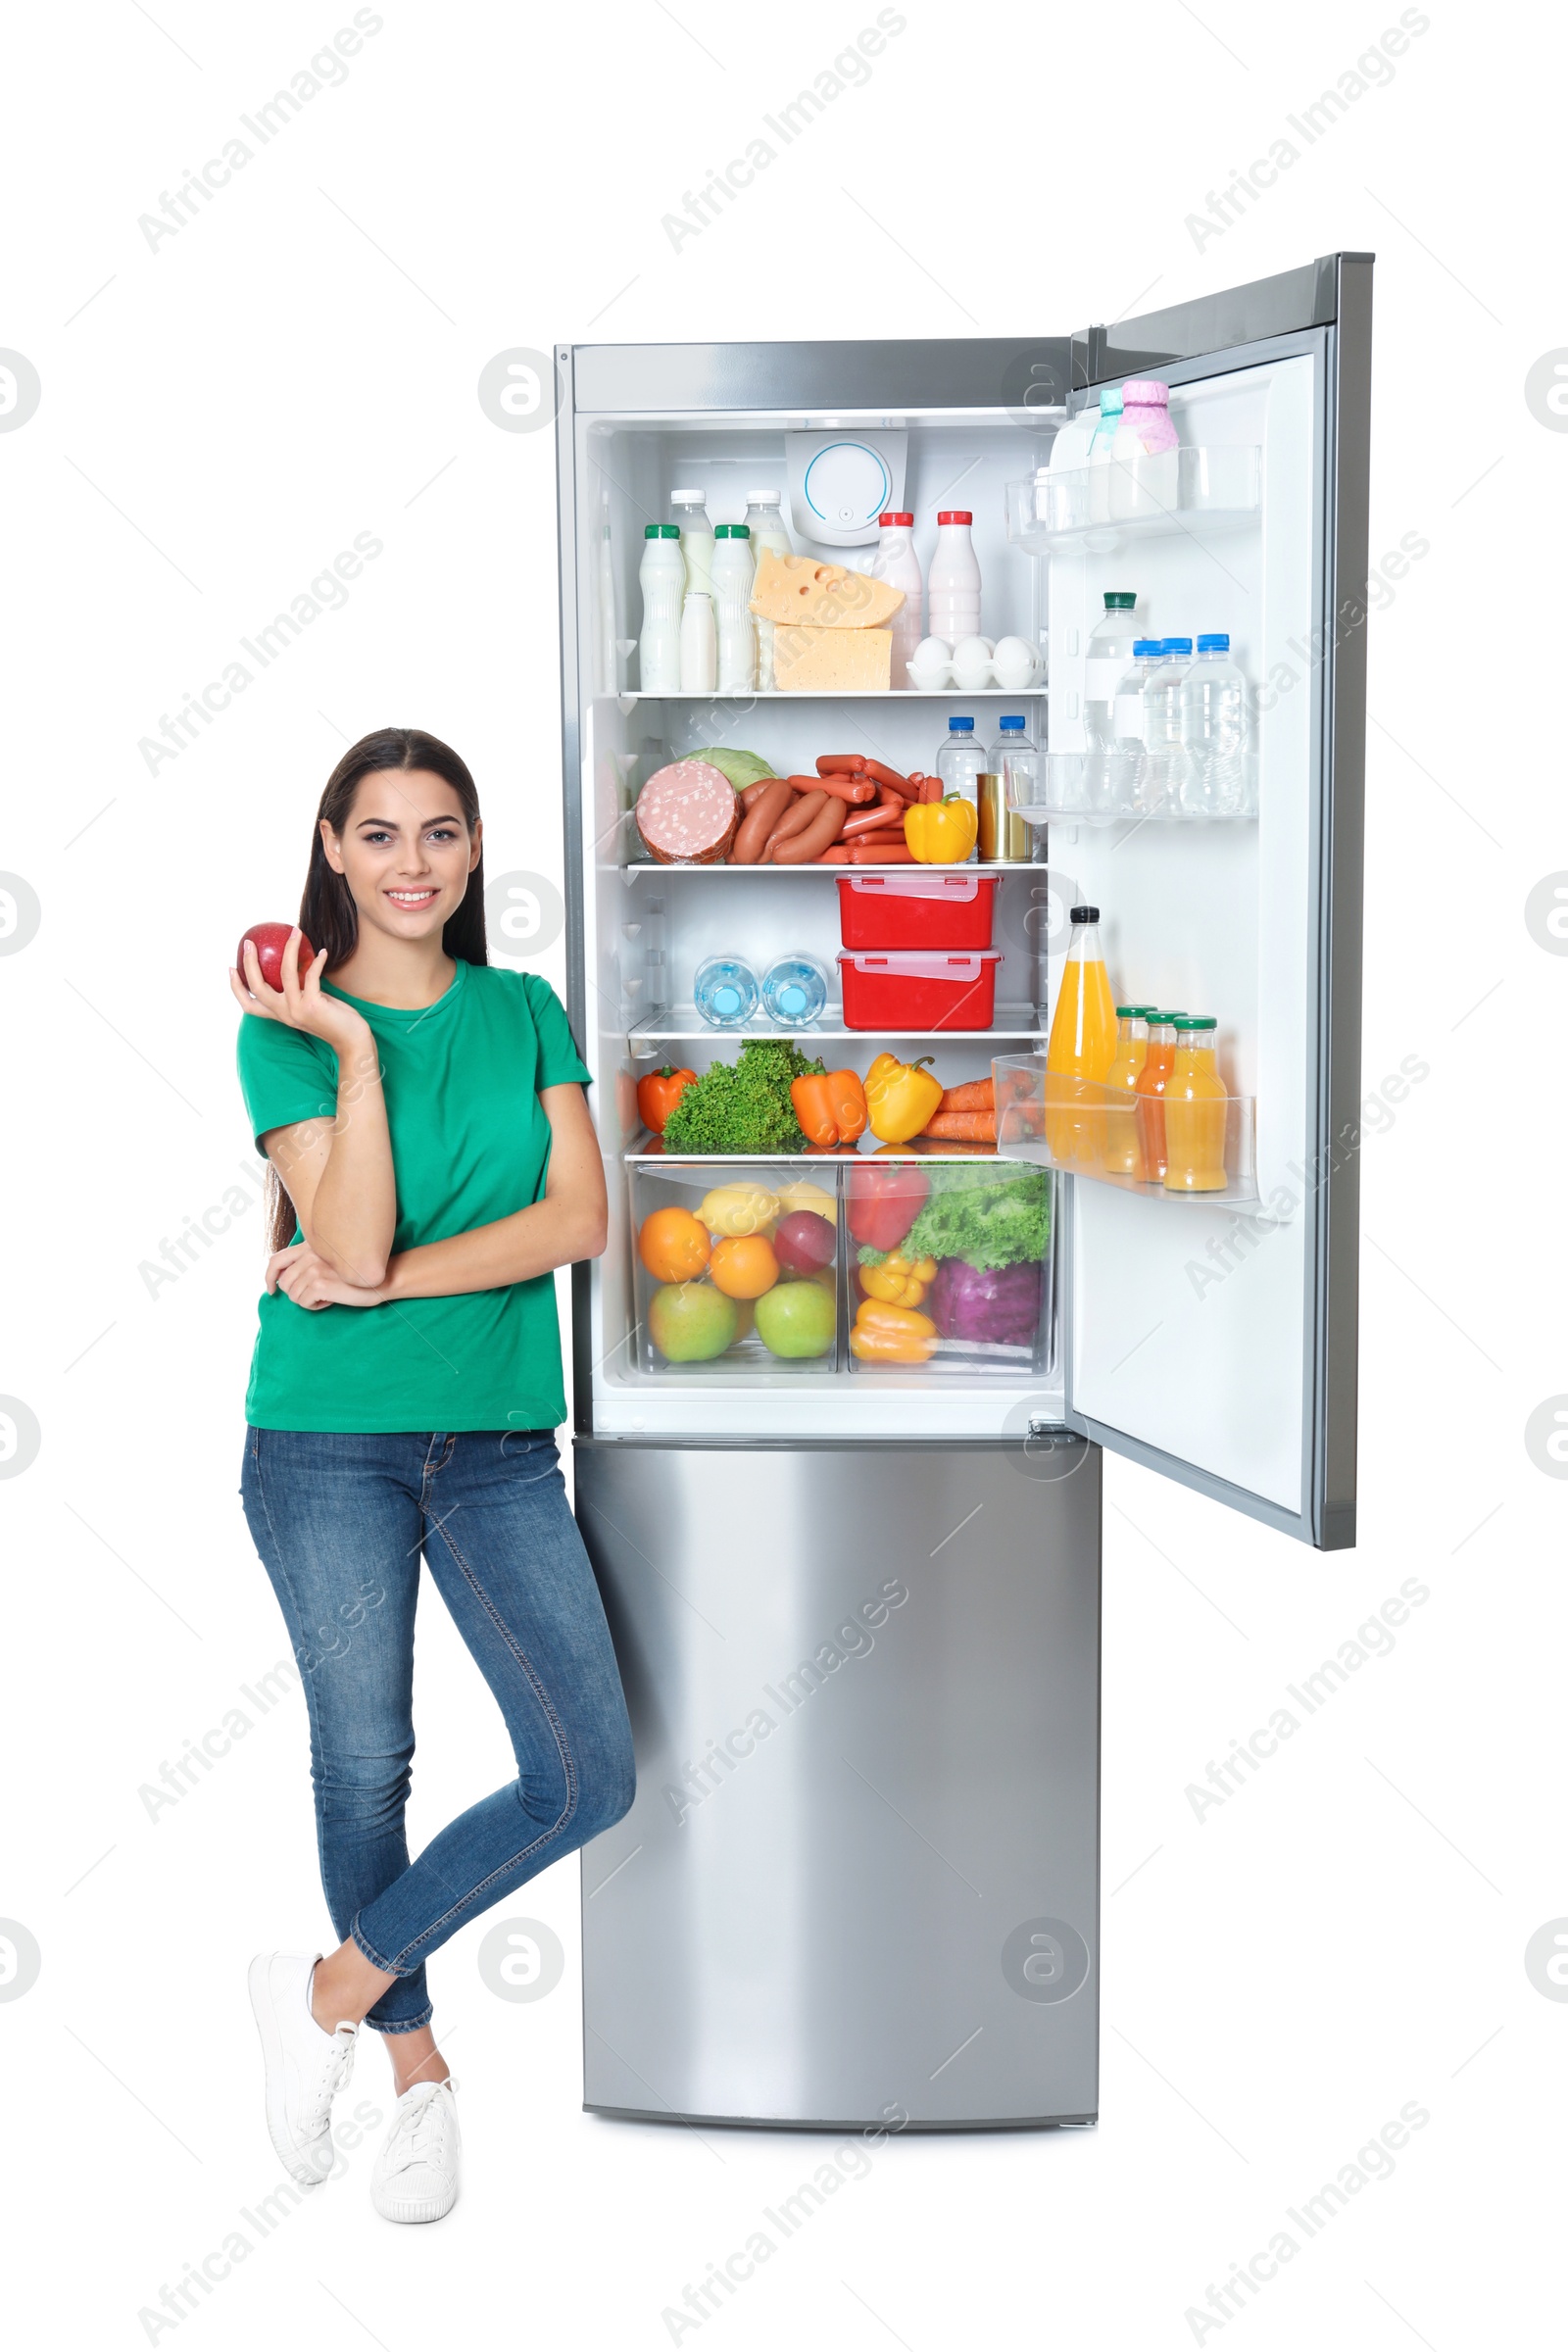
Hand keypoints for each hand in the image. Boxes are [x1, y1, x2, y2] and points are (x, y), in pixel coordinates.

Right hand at [230, 929, 370, 1055]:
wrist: (351, 1040)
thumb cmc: (333, 1019)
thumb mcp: (309, 1005)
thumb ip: (298, 992)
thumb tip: (294, 964)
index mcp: (280, 1015)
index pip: (249, 1005)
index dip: (236, 987)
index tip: (230, 968)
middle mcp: (284, 1013)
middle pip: (257, 987)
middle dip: (250, 963)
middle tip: (249, 942)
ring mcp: (297, 1010)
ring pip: (285, 974)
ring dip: (289, 949)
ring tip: (294, 932)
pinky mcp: (313, 1005)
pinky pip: (311, 975)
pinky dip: (317, 961)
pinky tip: (322, 952)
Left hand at [267, 1242, 388, 1310]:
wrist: (381, 1279)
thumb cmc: (356, 1274)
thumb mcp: (330, 1261)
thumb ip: (309, 1262)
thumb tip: (285, 1280)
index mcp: (309, 1247)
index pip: (276, 1260)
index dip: (269, 1277)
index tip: (272, 1290)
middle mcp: (309, 1255)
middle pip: (284, 1283)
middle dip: (296, 1294)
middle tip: (316, 1295)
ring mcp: (314, 1268)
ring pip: (293, 1295)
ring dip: (308, 1301)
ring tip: (327, 1296)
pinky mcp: (319, 1283)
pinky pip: (304, 1303)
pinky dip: (315, 1306)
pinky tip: (330, 1300)